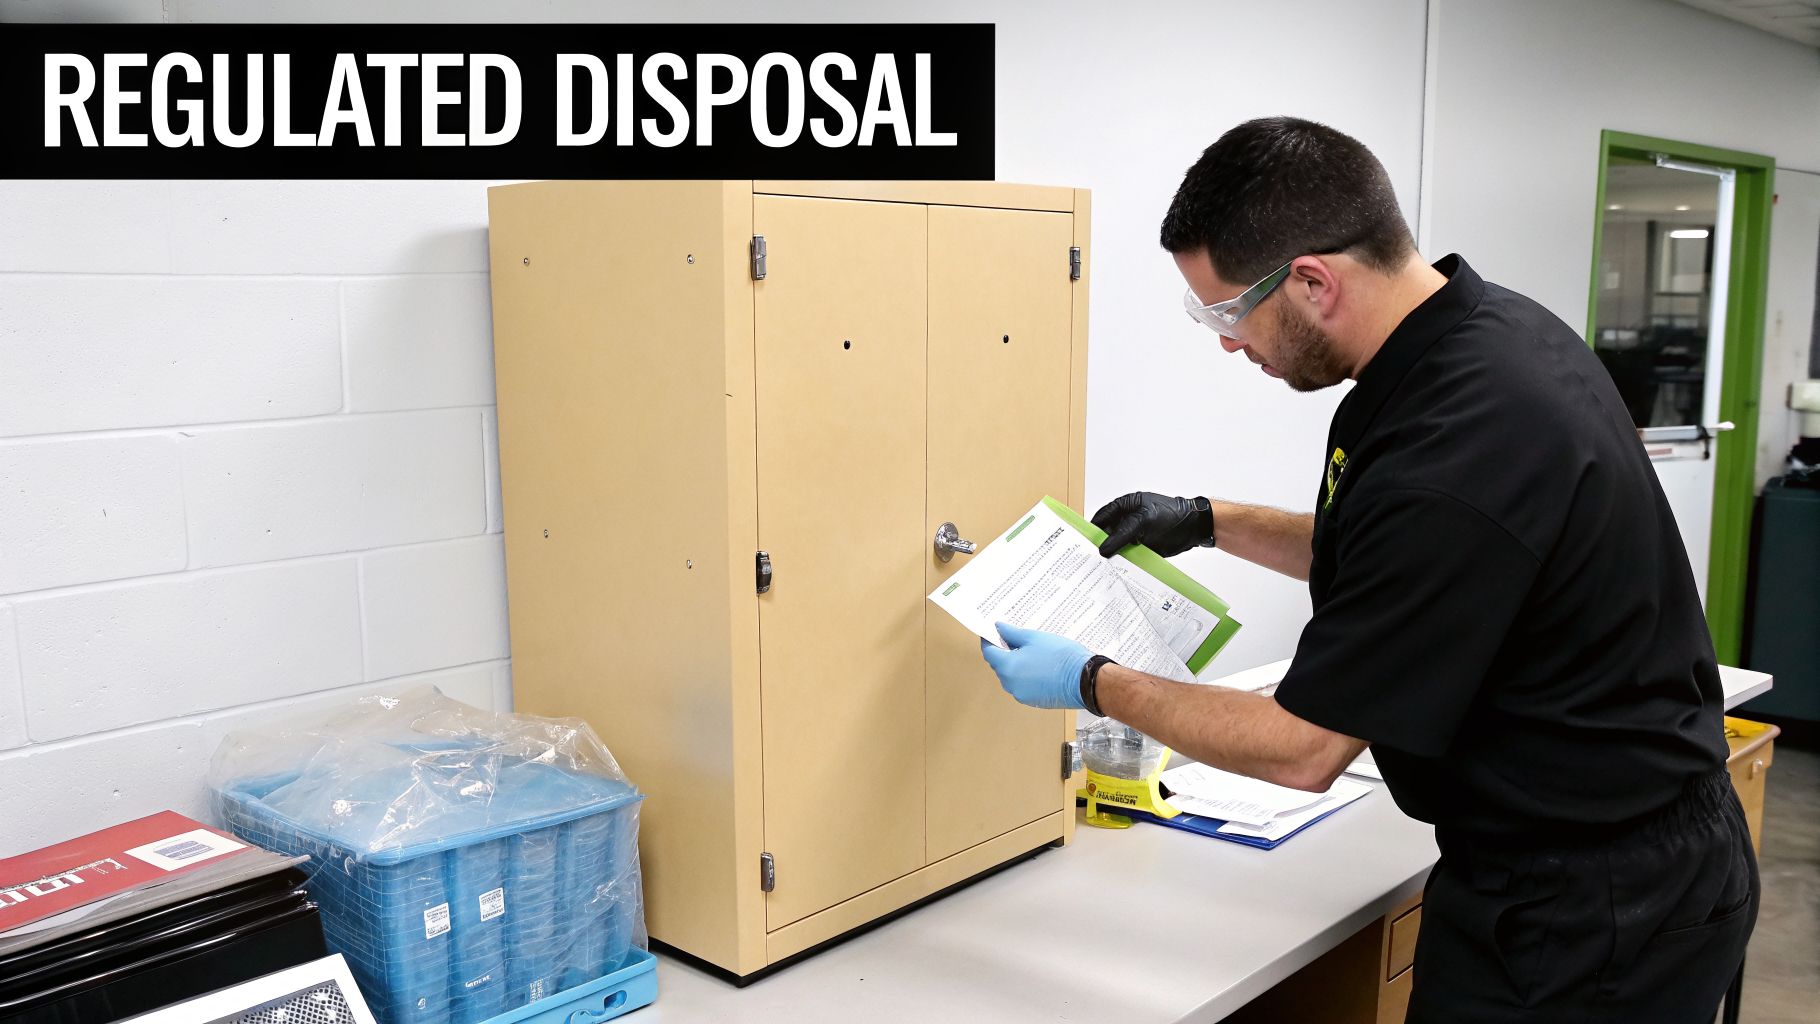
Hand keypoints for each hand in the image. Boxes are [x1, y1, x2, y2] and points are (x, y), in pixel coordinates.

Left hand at [979, 622, 1091, 709]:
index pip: (989, 653)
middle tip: (1014, 638)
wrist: (1085, 680)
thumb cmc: (1061, 656)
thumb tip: (999, 628)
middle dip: (1004, 652)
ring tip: (1030, 651)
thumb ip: (1012, 633)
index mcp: (1008, 667)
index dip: (988, 641)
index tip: (992, 632)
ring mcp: (1022, 695)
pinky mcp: (1034, 701)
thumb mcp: (1035, 638)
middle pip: (999, 665)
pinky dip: (1025, 676)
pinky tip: (1039, 666)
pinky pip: (1023, 685)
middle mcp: (1010, 684)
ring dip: (1015, 665)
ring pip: (1011, 677)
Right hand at [1090, 492, 1212, 557]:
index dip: (1091, 530)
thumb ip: (1122, 534)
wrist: (1193, 528)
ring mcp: (1133, 536)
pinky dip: (1123, 564)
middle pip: (1106, 535)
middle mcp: (1126, 521)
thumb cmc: (1171, 514)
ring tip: (1102, 568)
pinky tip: (1118, 571)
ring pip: (1116, 548)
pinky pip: (1127, 557)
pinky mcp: (1140, 549)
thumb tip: (1104, 548)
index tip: (1083, 544)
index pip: (1101, 518)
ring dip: (1112, 557)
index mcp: (1123, 507)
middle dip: (1100, 546)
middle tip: (1091, 559)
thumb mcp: (1143, 520)